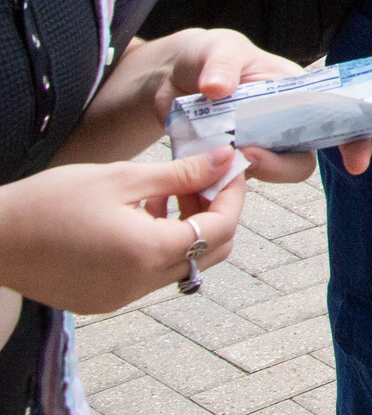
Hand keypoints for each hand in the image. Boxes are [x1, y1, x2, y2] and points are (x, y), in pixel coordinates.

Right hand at [0, 148, 246, 312]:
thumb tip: (225, 159)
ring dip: (187, 227)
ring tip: (164, 191)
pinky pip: (150, 274)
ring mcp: (121, 297)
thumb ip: (181, 173)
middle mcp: (138, 284)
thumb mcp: (122, 178)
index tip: (231, 167)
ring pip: (181, 264)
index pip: (220, 228)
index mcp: (147, 253)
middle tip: (202, 178)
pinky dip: (158, 245)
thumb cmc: (50, 202)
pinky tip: (139, 215)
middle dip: (216, 212)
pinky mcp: (103, 299)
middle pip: (209, 252)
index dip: (232, 195)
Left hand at [153, 31, 371, 181]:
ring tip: (218, 158)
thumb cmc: (208, 55)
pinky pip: (230, 182)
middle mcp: (283, 125)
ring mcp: (256, 146)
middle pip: (301, 157)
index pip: (336, 115)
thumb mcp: (218, 48)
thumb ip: (221, 65)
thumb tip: (217, 88)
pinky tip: (197, 175)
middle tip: (249, 156)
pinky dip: (216, 183)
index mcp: (296, 93)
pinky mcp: (225, 163)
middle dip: (281, 165)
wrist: (169, 77)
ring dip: (248, 173)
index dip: (354, 139)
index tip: (355, 163)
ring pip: (268, 174)